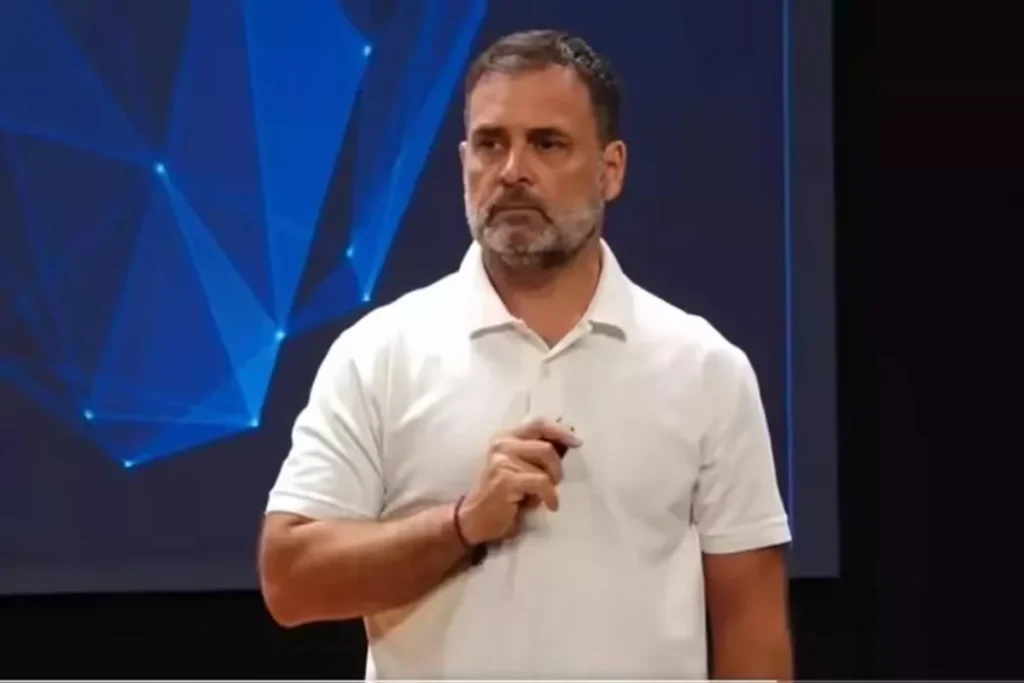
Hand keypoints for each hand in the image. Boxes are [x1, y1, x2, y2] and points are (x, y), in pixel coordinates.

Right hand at [456, 417, 581, 544]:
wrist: (477, 519)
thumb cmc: (505, 495)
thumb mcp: (523, 468)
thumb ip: (540, 454)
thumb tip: (568, 442)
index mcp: (506, 437)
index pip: (538, 424)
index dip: (560, 430)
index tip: (577, 441)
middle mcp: (501, 444)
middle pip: (545, 447)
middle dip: (557, 468)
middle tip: (555, 482)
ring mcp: (501, 460)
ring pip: (545, 468)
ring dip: (551, 485)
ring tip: (543, 495)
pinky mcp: (504, 478)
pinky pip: (541, 482)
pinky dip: (550, 496)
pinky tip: (550, 505)